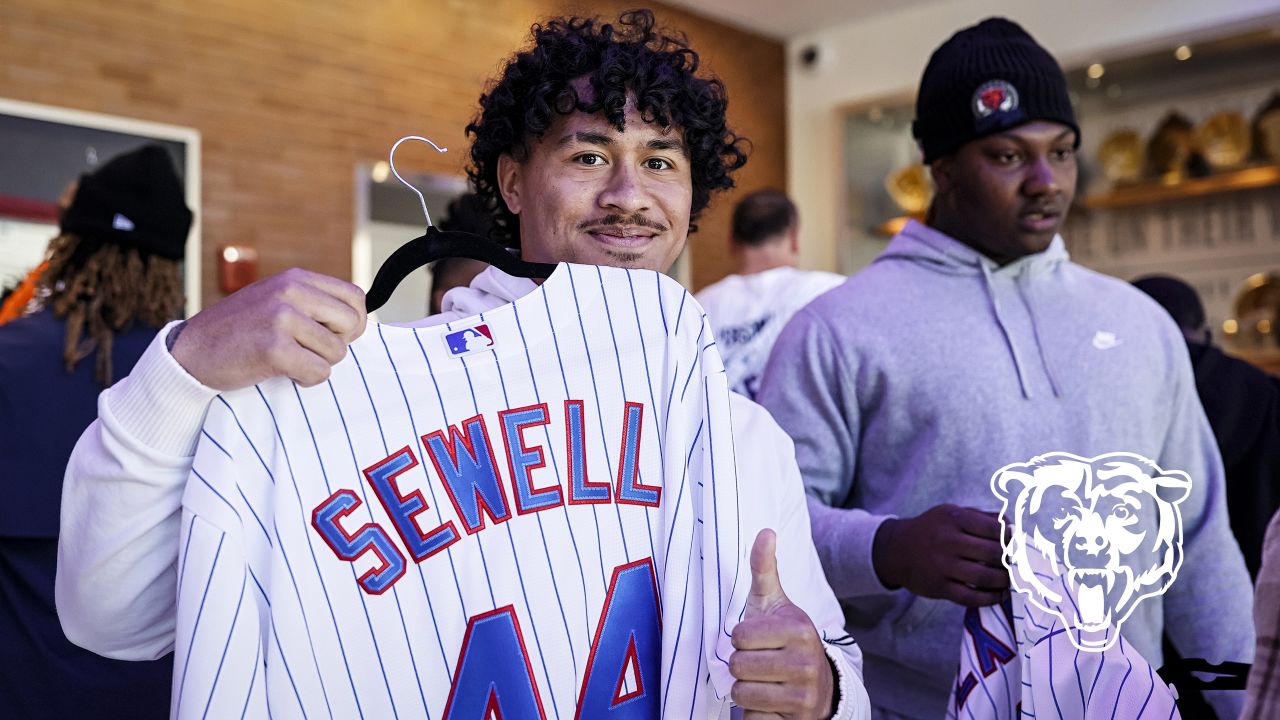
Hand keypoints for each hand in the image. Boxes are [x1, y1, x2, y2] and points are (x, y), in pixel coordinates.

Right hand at [170, 268, 365, 389]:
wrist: (192, 352)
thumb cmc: (240, 332)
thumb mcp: (276, 301)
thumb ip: (312, 304)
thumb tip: (359, 320)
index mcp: (295, 278)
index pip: (355, 297)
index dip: (352, 322)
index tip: (332, 335)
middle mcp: (291, 292)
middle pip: (352, 323)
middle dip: (337, 344)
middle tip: (310, 351)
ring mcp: (282, 318)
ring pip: (337, 351)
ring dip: (319, 364)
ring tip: (291, 360)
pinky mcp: (274, 348)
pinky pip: (319, 372)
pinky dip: (307, 380)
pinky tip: (285, 372)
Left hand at [730, 529, 833, 718]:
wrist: (819, 686)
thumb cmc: (786, 640)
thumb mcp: (775, 604)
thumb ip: (764, 569)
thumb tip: (765, 531)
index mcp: (798, 629)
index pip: (738, 636)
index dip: (740, 639)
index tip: (757, 640)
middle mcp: (805, 662)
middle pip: (738, 666)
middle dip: (741, 666)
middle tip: (759, 663)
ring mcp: (804, 695)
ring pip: (742, 694)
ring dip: (746, 691)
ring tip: (764, 682)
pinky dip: (755, 715)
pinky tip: (770, 705)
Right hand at [872, 504, 1008, 606]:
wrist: (896, 550)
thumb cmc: (933, 529)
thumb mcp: (952, 513)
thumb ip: (982, 517)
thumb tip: (1014, 528)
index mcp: (954, 518)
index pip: (994, 528)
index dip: (1010, 537)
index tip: (1014, 543)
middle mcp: (947, 541)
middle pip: (993, 553)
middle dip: (1010, 560)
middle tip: (1014, 563)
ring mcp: (942, 565)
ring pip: (985, 577)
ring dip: (1004, 580)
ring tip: (1009, 579)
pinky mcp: (939, 587)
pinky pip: (971, 597)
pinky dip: (991, 598)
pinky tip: (1000, 595)